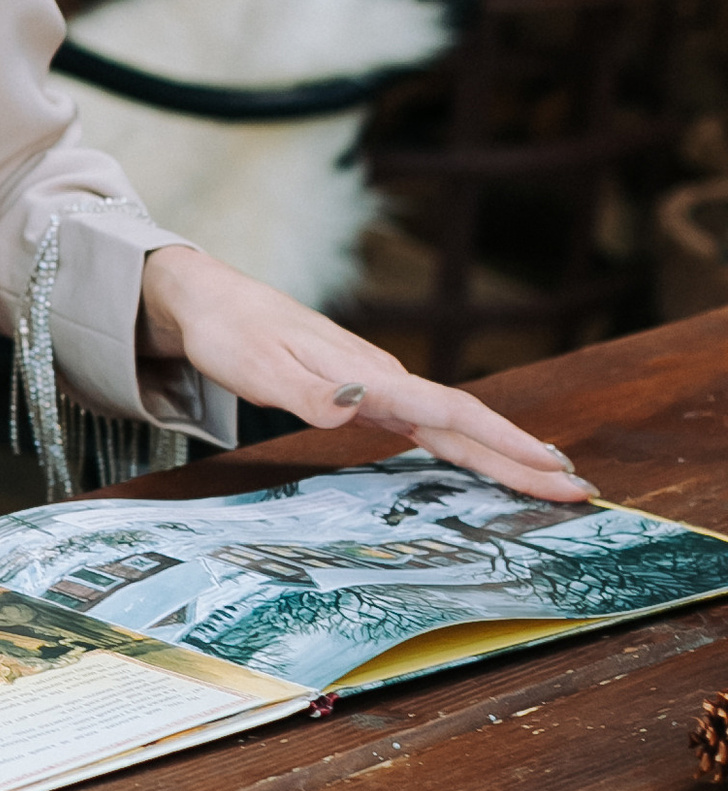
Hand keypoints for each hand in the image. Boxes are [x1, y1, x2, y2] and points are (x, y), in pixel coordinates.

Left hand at [137, 244, 591, 502]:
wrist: (211, 300)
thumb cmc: (232, 334)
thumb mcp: (259, 367)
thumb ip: (310, 393)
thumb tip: (359, 409)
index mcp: (370, 376)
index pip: (452, 413)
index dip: (504, 444)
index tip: (552, 468)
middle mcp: (384, 379)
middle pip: (467, 422)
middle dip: (523, 457)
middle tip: (579, 489)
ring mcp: (378, 385)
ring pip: (454, 422)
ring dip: (503, 451)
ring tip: (550, 478)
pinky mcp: (366, 392)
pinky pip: (428, 423)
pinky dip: (465, 443)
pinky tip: (482, 458)